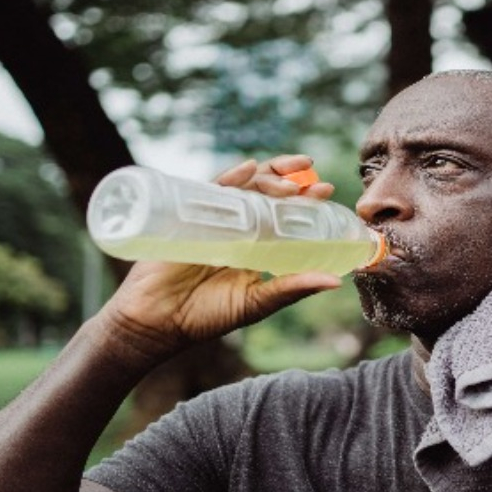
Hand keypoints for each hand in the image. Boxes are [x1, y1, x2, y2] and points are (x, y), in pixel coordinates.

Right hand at [96, 155, 343, 364]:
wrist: (157, 322)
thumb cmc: (205, 316)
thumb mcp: (256, 303)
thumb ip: (292, 289)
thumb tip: (335, 282)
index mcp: (257, 245)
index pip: (285, 214)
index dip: (305, 200)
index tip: (326, 189)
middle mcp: (237, 228)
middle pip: (266, 193)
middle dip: (290, 179)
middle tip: (312, 174)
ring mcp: (214, 219)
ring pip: (244, 187)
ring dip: (268, 176)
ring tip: (290, 178)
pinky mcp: (189, 216)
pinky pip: (211, 190)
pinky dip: (230, 177)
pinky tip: (247, 169)